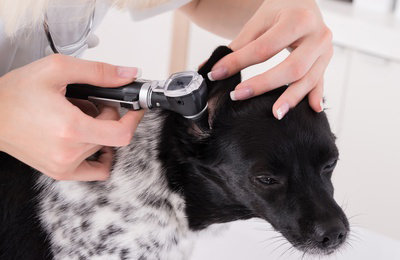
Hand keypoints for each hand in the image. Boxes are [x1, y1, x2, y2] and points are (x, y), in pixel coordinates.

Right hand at [0, 54, 143, 180]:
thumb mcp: (57, 70)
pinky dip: (100, 154)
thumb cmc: (15, 94)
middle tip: (89, 103)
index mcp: (70, 128)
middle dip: (108, 115)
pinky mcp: (60, 172)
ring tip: (76, 116)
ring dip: (98, 129)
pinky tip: (89, 138)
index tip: (135, 109)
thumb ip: (98, 72)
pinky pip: (96, 170)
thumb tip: (127, 74)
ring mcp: (64, 165)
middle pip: (112, 135)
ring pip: (103, 147)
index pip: (121, 133)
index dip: (134, 119)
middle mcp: (68, 151)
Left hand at [208, 0, 332, 119]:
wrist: (301, 3)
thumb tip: (209, 69)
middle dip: (264, 84)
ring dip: (292, 98)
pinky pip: (320, 81)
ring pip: (309, 78)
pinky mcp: (326, 60)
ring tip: (275, 114)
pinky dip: (316, 95)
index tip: (217, 74)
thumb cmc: (279, 12)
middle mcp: (317, 34)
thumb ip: (237, 46)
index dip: (239, 62)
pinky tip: (313, 109)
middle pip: (292, 67)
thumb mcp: (258, 22)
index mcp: (297, 19)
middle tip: (238, 95)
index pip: (264, 47)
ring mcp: (325, 49)